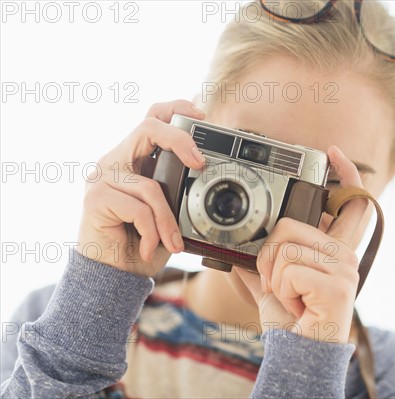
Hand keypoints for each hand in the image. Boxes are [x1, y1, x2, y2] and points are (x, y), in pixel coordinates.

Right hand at [77, 100, 205, 276]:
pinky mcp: (96, 198)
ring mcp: (101, 178)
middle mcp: (114, 162)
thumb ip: (177, 188)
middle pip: (148, 128)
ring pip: (152, 185)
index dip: (176, 109)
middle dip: (180, 140)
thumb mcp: (167, 210)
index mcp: (133, 160)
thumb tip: (207, 172)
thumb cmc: (141, 241)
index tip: (201, 116)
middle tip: (200, 163)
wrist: (114, 275)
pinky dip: (152, 232)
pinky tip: (148, 248)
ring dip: (168, 221)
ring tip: (172, 242)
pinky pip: (140, 209)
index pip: (151, 119)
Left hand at [235, 145, 367, 343]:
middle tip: (278, 282)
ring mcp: (344, 269)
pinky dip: (281, 292)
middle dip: (269, 255)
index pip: (349, 204)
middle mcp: (344, 255)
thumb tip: (234, 247)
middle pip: (290, 225)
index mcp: (333, 250)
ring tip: (289, 297)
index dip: (344, 174)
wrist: (299, 353)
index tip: (334, 152)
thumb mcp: (272, 284)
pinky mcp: (337, 286)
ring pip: (284, 248)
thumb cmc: (290, 321)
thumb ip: (261, 260)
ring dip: (273, 278)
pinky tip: (296, 307)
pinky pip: (289, 270)